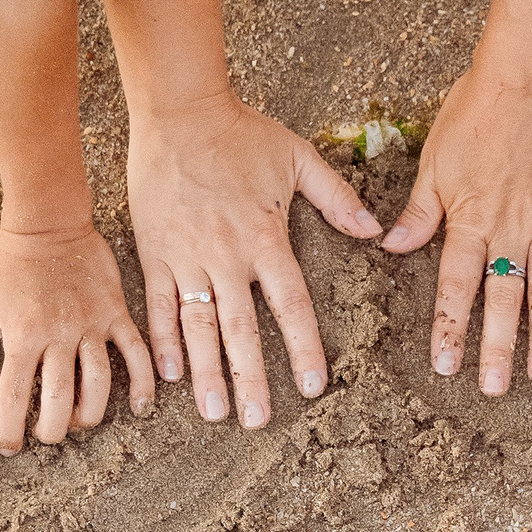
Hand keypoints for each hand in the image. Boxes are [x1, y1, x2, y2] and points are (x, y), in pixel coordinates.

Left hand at [0, 225, 153, 454]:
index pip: (15, 394)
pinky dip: (141, 383)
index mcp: (22, 334)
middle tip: (46, 436)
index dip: (9, 429)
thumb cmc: (7, 265)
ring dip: (90, 414)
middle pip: (60, 398)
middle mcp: (58, 334)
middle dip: (53, 429)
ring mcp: (91, 324)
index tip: (8, 447)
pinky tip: (139, 407)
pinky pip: (135, 353)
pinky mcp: (116, 314)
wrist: (50, 224)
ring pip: (99, 383)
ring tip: (79, 424)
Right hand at [126, 94, 379, 427]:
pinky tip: (170, 375)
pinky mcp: (155, 252)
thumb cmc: (242, 133)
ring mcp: (187, 256)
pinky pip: (160, 305)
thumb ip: (338, 199)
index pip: (290, 304)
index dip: (304, 347)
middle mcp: (227, 255)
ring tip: (215, 412)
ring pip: (198, 326)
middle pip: (242, 329)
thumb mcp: (299, 158)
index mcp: (266, 238)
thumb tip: (376, 232)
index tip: (314, 386)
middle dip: (251, 378)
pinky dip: (164, 340)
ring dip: (207, 372)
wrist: (179, 111)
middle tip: (257, 420)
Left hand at [381, 57, 531, 393]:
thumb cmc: (475, 111)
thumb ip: (419, 212)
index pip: (456, 286)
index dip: (450, 328)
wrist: (529, 76)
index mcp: (469, 220)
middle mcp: (510, 230)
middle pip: (502, 300)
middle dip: (497, 347)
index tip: (446, 365)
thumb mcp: (435, 161)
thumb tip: (391, 247)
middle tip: (495, 388)